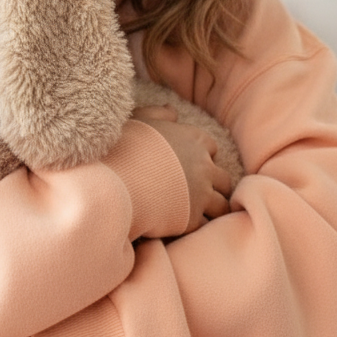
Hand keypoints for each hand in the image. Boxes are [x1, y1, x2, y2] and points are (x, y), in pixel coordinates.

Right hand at [132, 106, 231, 231]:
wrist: (114, 182)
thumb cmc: (122, 148)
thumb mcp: (139, 120)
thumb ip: (158, 114)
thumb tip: (171, 111)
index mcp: (194, 140)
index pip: (211, 148)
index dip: (201, 156)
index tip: (187, 165)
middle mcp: (204, 166)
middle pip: (223, 179)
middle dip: (212, 185)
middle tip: (195, 192)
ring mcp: (201, 194)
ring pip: (221, 204)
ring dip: (210, 208)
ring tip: (194, 212)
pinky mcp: (192, 218)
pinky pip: (205, 224)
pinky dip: (196, 224)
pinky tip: (182, 225)